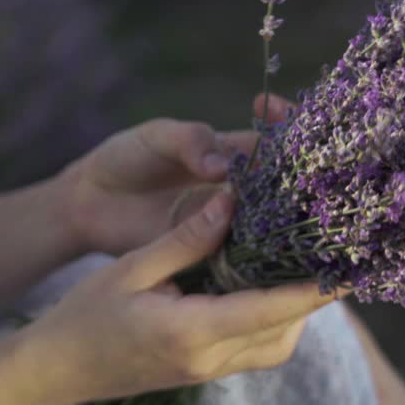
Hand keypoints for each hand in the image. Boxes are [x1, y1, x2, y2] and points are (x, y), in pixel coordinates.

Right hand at [26, 191, 339, 404]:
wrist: (57, 370)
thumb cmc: (85, 315)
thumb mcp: (130, 268)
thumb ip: (185, 238)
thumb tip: (231, 201)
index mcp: (190, 332)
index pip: (270, 309)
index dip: (316, 289)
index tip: (351, 266)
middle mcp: (209, 359)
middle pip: (285, 330)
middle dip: (311, 293)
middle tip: (327, 245)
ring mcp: (209, 372)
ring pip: (277, 344)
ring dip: (294, 307)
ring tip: (298, 259)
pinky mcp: (206, 371)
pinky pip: (258, 347)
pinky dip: (273, 316)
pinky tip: (264, 281)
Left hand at [63, 94, 295, 256]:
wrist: (88, 203)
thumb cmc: (124, 158)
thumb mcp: (156, 137)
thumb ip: (189, 142)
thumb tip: (222, 167)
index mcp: (231, 152)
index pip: (277, 143)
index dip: (295, 139)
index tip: (304, 141)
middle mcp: (238, 190)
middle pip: (283, 191)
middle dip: (301, 194)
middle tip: (315, 200)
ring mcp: (226, 225)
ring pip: (268, 229)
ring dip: (284, 233)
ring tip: (302, 237)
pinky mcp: (209, 255)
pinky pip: (240, 260)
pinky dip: (255, 264)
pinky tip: (272, 268)